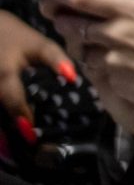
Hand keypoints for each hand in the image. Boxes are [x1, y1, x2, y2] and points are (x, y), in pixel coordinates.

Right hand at [0, 9, 77, 141]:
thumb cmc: (13, 36)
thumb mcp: (37, 44)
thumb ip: (55, 60)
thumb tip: (74, 78)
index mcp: (4, 75)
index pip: (14, 104)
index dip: (23, 121)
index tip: (31, 138)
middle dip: (3, 133)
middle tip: (16, 149)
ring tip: (6, 147)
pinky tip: (1, 136)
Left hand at [40, 0, 133, 140]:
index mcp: (133, 12)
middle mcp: (116, 35)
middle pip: (74, 26)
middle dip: (63, 20)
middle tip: (59, 18)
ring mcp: (113, 62)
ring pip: (86, 52)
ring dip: (87, 47)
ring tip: (101, 46)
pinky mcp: (115, 83)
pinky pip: (101, 72)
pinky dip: (105, 67)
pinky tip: (123, 66)